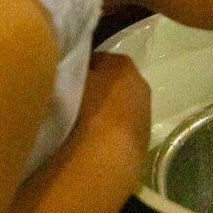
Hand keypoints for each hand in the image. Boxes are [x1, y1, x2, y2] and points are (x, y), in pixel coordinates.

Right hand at [73, 52, 150, 190]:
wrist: (106, 154)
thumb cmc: (83, 108)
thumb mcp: (68, 79)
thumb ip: (71, 70)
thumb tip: (69, 69)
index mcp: (122, 64)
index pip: (98, 59)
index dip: (81, 68)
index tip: (66, 80)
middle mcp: (140, 83)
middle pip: (113, 82)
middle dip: (97, 89)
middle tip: (74, 101)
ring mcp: (146, 112)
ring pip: (121, 105)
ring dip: (106, 111)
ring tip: (83, 124)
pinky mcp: (144, 138)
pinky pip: (124, 128)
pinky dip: (112, 131)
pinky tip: (95, 141)